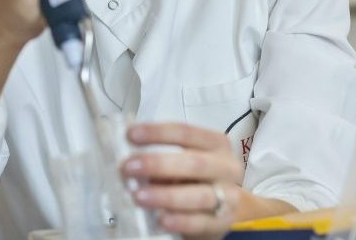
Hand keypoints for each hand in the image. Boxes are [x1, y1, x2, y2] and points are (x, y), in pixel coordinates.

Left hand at [122, 123, 243, 239]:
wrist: (224, 207)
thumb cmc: (195, 176)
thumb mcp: (183, 159)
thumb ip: (160, 157)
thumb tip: (127, 160)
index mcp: (215, 143)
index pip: (186, 133)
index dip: (157, 132)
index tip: (130, 134)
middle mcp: (226, 167)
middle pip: (194, 163)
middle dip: (158, 164)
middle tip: (128, 167)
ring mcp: (228, 197)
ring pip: (199, 195)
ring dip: (166, 195)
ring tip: (138, 196)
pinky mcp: (223, 224)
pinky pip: (201, 223)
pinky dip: (180, 221)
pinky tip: (161, 219)